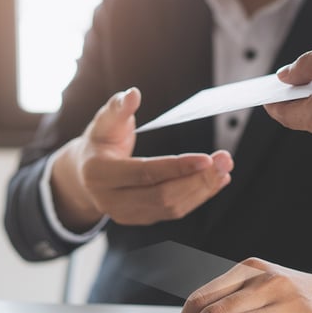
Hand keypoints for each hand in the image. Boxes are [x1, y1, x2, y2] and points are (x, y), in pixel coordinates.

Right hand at [51, 88, 232, 230]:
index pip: (145, 173)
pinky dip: (198, 196)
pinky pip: (174, 211)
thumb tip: (132, 94)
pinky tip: (215, 181)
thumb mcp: (104, 121)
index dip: (177, 167)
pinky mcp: (142, 219)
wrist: (86, 173)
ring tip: (224, 169)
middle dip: (198, 180)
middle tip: (224, 160)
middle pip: (163, 196)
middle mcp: (111, 200)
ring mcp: (127, 214)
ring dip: (203, 189)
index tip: (207, 158)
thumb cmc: (100, 142)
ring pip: (172, 208)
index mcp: (100, 174)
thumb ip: (119, 108)